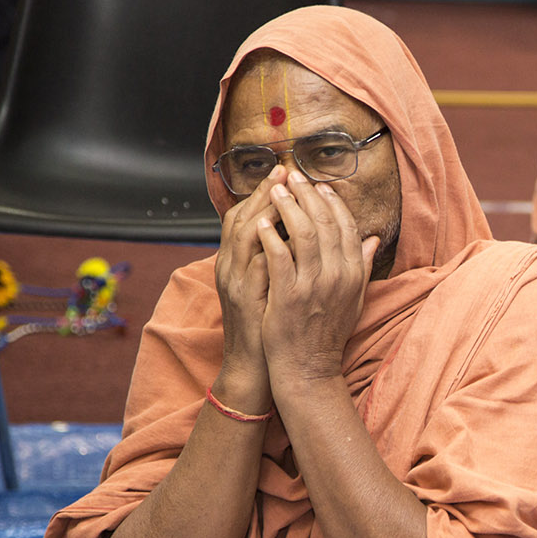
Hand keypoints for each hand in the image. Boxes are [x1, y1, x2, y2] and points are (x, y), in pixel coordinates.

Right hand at [213, 167, 284, 406]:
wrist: (259, 366)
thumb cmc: (272, 325)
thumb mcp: (277, 286)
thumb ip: (286, 259)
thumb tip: (304, 233)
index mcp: (240, 263)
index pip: (247, 217)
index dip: (265, 193)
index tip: (286, 172)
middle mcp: (232, 267)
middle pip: (241, 218)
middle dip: (264, 193)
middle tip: (285, 171)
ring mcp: (235, 282)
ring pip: (244, 237)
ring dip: (263, 211)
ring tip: (283, 191)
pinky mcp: (245, 299)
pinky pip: (254, 267)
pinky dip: (267, 247)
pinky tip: (282, 233)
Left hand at [256, 172, 378, 385]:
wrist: (308, 369)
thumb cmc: (327, 334)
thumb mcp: (354, 299)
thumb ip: (361, 266)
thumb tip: (373, 238)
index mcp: (353, 274)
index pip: (345, 226)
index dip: (332, 202)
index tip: (318, 186)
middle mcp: (337, 276)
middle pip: (324, 222)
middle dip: (307, 194)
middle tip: (292, 177)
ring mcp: (313, 285)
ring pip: (303, 232)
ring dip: (288, 206)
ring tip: (275, 191)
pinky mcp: (288, 295)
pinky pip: (278, 256)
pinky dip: (270, 235)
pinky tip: (260, 222)